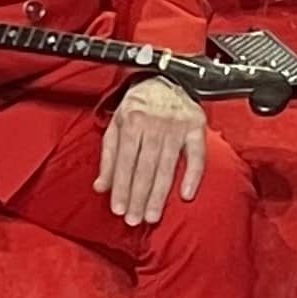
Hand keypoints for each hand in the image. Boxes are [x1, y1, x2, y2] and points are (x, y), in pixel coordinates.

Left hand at [97, 76, 208, 225]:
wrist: (166, 78)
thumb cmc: (139, 104)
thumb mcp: (116, 124)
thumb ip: (108, 156)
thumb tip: (100, 187)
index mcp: (131, 120)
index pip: (124, 162)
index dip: (121, 188)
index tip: (119, 210)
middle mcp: (154, 123)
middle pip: (144, 167)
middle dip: (138, 197)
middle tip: (135, 219)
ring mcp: (177, 125)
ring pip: (167, 166)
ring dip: (159, 194)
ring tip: (152, 215)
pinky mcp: (196, 126)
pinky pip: (196, 155)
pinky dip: (192, 175)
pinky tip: (186, 195)